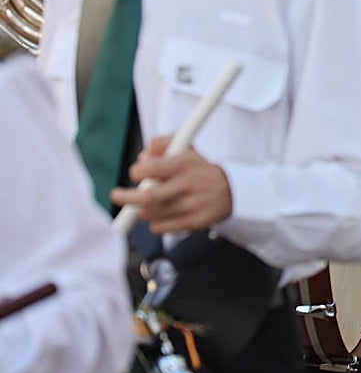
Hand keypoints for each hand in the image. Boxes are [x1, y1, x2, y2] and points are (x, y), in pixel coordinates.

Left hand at [111, 135, 232, 234]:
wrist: (230, 190)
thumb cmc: (200, 169)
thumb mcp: (186, 147)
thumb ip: (162, 144)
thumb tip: (143, 156)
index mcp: (183, 164)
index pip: (149, 168)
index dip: (137, 171)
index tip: (136, 173)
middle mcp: (186, 185)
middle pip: (146, 198)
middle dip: (125, 198)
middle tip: (118, 195)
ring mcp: (190, 206)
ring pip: (149, 214)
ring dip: (142, 210)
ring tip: (149, 203)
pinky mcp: (192, 222)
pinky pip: (159, 228)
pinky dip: (155, 222)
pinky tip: (162, 214)